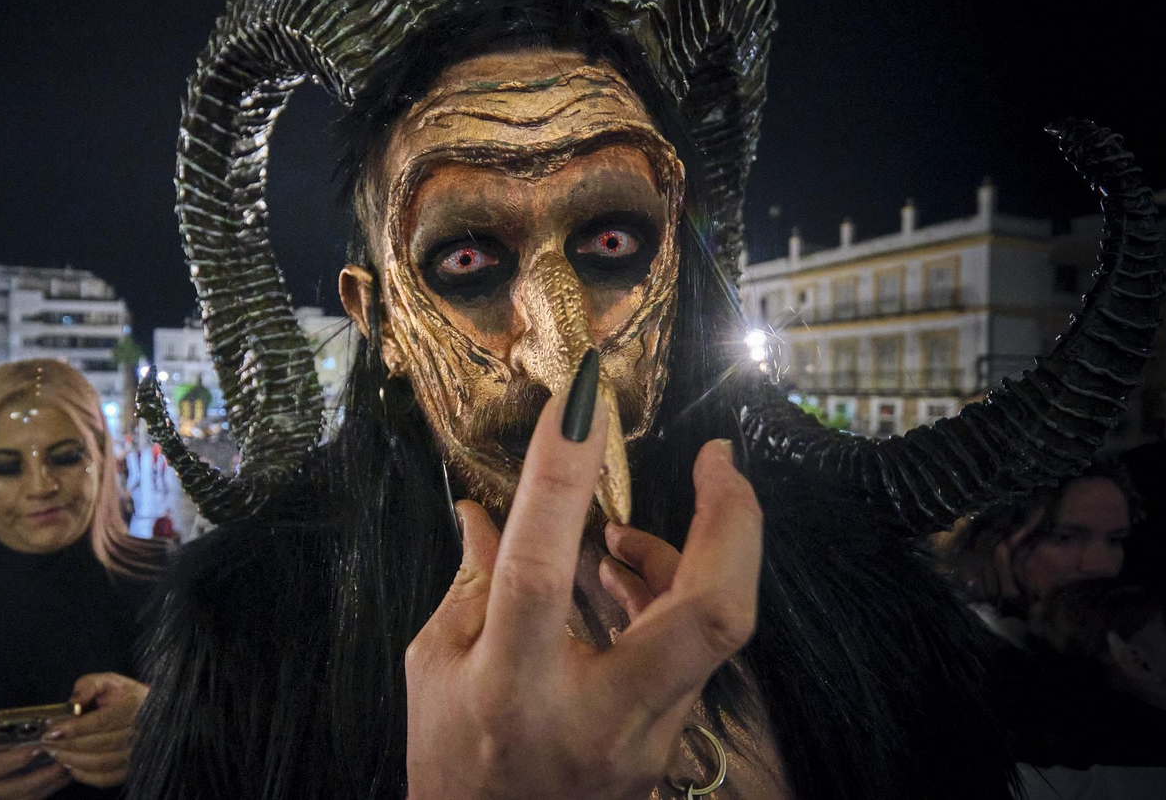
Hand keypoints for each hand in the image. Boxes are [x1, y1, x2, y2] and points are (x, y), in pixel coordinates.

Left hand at [40, 671, 148, 786]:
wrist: (150, 712)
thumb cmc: (125, 696)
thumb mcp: (108, 681)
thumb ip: (88, 686)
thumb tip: (74, 703)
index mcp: (131, 709)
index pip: (100, 722)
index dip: (73, 728)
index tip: (52, 730)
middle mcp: (136, 734)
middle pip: (97, 744)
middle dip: (67, 745)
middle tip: (46, 742)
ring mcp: (134, 754)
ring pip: (99, 763)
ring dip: (72, 760)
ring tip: (55, 752)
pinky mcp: (129, 769)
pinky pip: (105, 778)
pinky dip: (84, 775)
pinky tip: (70, 766)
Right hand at [405, 382, 762, 799]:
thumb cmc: (451, 762)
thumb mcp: (434, 667)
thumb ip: (470, 583)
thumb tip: (482, 506)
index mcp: (509, 688)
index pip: (541, 570)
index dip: (562, 477)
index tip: (581, 403)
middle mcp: (593, 714)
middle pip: (707, 616)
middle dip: (731, 525)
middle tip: (720, 460)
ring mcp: (646, 736)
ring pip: (714, 631)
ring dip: (694, 556)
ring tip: (627, 532)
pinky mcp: (670, 742)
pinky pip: (693, 651)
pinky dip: (670, 597)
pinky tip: (626, 572)